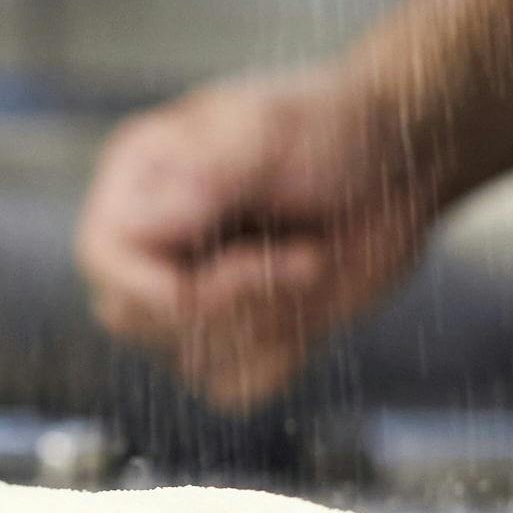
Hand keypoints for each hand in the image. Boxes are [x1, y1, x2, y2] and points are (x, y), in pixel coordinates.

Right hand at [73, 68, 441, 410]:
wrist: (407, 159)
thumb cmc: (335, 126)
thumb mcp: (270, 133)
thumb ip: (206, 174)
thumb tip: (148, 221)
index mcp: (143, 179)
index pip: (104, 257)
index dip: (150, 285)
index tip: (220, 279)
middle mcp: (159, 239)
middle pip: (133, 319)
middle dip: (222, 303)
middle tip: (299, 256)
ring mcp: (198, 289)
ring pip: (189, 359)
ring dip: (265, 323)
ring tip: (313, 259)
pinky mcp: (243, 331)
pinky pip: (233, 386)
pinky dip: (278, 356)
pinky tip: (311, 303)